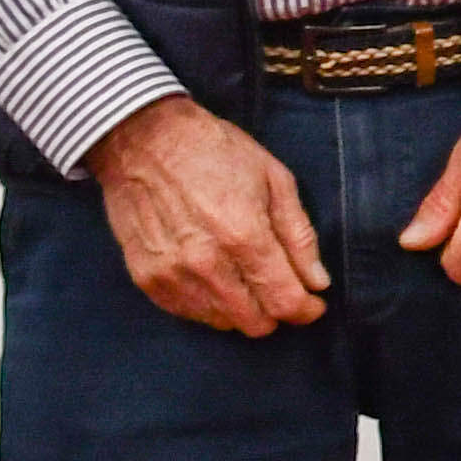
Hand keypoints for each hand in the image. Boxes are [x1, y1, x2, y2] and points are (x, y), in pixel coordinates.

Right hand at [89, 95, 325, 333]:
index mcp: (243, 235)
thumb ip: (299, 235)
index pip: (284, 301)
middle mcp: (206, 263)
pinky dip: (209, 304)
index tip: (313, 303)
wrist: (143, 138)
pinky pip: (189, 312)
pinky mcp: (147, 277)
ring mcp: (172, 273)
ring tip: (245, 278)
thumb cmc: (214, 151)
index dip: (306, 309)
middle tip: (280, 288)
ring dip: (243, 309)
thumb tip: (318, 281)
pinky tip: (216, 278)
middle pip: (255, 322)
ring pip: (222, 322)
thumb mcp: (274, 179)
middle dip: (276, 311)